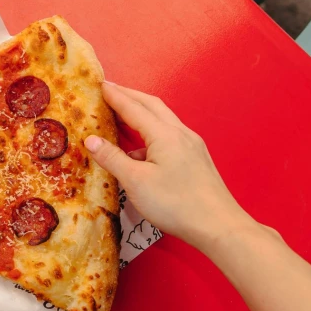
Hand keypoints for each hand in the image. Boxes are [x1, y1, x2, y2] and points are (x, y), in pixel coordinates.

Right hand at [83, 83, 254, 252]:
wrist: (219, 226)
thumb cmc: (176, 204)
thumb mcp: (136, 182)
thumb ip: (112, 158)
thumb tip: (91, 140)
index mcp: (164, 134)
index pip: (134, 108)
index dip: (115, 96)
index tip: (99, 84)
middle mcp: (180, 133)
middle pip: (152, 106)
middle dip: (130, 96)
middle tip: (109, 91)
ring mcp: (191, 146)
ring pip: (162, 120)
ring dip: (141, 112)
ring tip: (121, 114)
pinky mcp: (195, 159)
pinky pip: (169, 135)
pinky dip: (150, 132)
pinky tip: (140, 149)